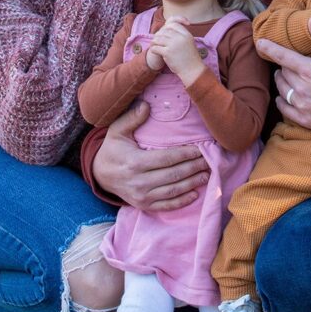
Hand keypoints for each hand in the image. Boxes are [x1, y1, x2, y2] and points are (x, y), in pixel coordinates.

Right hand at [93, 102, 209, 210]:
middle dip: (194, 167)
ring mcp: (142, 196)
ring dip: (192, 183)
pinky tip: (195, 194)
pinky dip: (182, 201)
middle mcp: (139, 182)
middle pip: (173, 175)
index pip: (167, 158)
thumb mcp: (117, 130)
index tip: (200, 149)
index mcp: (134, 163)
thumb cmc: (113, 149)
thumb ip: (131, 118)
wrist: (100, 174)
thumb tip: (147, 105)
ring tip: (206, 174)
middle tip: (209, 160)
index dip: (185, 154)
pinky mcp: (144, 206)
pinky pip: (166, 206)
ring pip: (173, 191)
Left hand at [147, 18, 205, 85]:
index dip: (168, 27)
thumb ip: (182, 35)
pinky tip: (154, 50)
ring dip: (155, 41)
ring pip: (159, 38)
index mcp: (187, 35)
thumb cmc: (191, 57)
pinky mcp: (167, 53)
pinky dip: (153, 49)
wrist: (192, 70)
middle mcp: (180, 38)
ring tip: (154, 44)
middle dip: (160, 34)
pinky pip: (156, 47)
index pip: (174, 24)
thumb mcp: (190, 42)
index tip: (166, 32)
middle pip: (165, 31)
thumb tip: (171, 29)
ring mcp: (173, 45)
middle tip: (157, 39)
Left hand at [257, 18, 310, 135]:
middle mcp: (302, 88)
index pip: (282, 56)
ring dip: (282, 81)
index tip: (259, 43)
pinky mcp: (305, 119)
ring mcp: (302, 105)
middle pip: (282, 72)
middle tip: (290, 64)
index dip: (269, 48)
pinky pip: (285, 109)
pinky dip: (282, 101)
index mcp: (309, 70)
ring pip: (281, 89)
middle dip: (283, 66)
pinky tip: (286, 97)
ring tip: (287, 77)